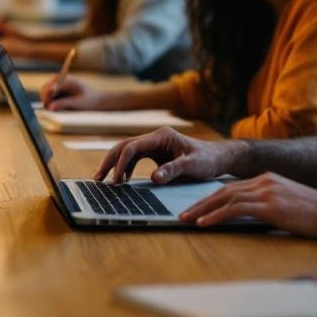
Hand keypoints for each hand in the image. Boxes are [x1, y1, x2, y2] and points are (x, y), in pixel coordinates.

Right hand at [40, 75, 101, 110]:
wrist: (97, 100)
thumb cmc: (89, 101)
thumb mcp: (77, 103)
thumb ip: (63, 104)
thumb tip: (50, 107)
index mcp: (66, 79)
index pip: (50, 87)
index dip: (46, 97)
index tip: (47, 106)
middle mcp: (61, 79)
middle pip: (45, 89)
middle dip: (46, 100)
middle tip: (50, 110)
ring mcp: (59, 83)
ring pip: (46, 93)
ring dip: (49, 101)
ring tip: (59, 108)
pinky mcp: (59, 89)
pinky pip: (51, 96)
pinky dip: (53, 102)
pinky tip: (62, 106)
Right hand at [93, 127, 241, 183]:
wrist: (218, 158)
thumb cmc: (207, 159)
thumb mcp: (193, 166)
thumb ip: (173, 170)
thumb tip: (154, 178)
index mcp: (162, 136)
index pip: (133, 147)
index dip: (121, 163)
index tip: (116, 180)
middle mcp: (155, 137)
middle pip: (124, 146)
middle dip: (110, 161)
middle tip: (98, 178)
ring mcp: (154, 144)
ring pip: (127, 151)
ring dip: (115, 164)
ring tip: (105, 180)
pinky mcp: (155, 153)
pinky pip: (134, 158)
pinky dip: (125, 168)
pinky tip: (123, 180)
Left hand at [178, 173, 316, 236]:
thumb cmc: (315, 214)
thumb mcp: (286, 204)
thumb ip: (267, 204)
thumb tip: (248, 216)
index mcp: (266, 179)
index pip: (231, 187)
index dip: (211, 198)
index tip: (196, 207)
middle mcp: (263, 180)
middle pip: (223, 191)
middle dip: (200, 203)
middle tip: (183, 213)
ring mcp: (265, 191)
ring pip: (224, 198)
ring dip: (202, 210)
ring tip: (186, 219)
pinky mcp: (268, 204)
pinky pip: (234, 209)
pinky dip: (216, 216)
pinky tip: (203, 223)